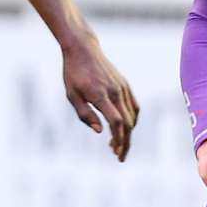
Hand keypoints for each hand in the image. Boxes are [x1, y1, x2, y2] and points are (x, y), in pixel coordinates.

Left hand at [61, 35, 139, 160]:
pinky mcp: (125, 85)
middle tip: (119, 156)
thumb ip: (84, 114)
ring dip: (128, 133)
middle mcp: (115, 92)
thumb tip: (100, 131)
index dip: (118, 138)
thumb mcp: (72, 95)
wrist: (83, 49)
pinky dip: (132, 120)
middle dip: (125, 142)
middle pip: (127, 123)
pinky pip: (134, 106)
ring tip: (118, 145)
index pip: (116, 121)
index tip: (115, 152)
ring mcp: (122, 88)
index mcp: (101, 95)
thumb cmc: (73, 73)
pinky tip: (126, 128)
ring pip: (132, 116)